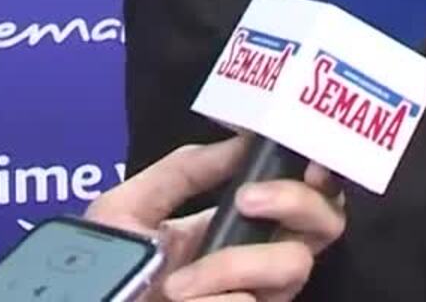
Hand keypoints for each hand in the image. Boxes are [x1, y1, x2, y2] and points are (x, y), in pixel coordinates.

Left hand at [83, 135, 346, 300]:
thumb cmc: (98, 270)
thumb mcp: (126, 207)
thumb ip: (184, 171)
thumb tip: (244, 139)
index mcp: (235, 225)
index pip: (304, 194)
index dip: (321, 175)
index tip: (310, 160)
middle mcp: (257, 259)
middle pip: (327, 223)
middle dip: (298, 201)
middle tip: (249, 200)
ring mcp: (256, 295)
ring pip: (294, 264)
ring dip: (235, 265)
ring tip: (178, 284)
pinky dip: (215, 299)